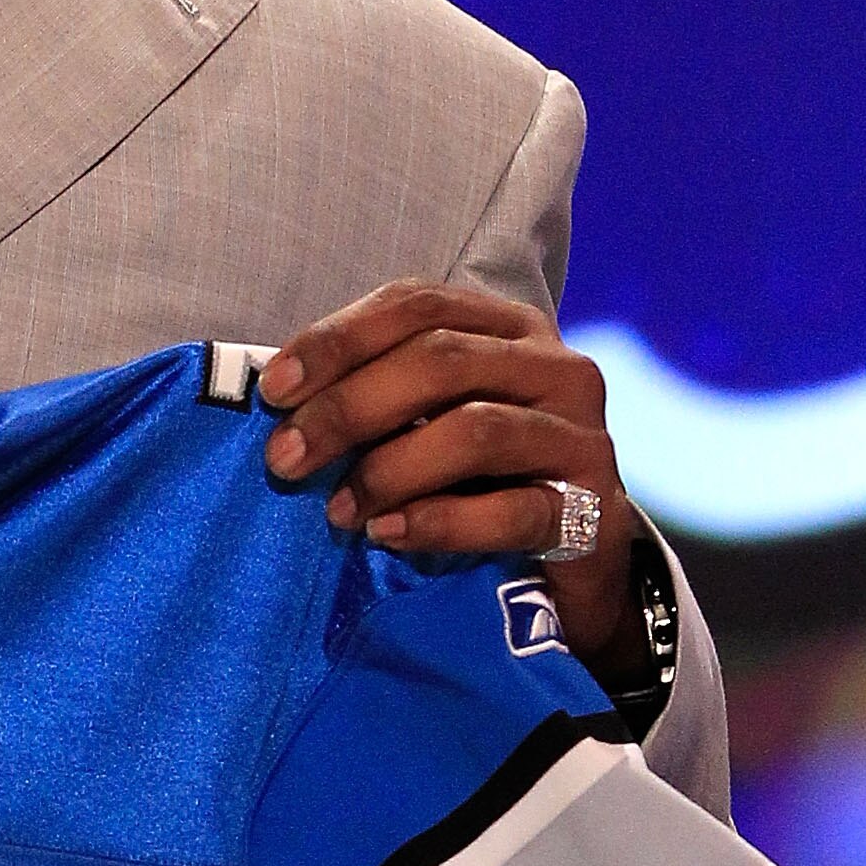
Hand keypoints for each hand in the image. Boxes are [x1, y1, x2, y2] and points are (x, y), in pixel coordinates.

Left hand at [258, 279, 638, 669]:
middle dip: (348, 407)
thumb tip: (279, 398)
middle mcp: (557, 367)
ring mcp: (582, 437)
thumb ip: (378, 395)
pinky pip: (510, 511)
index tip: (273, 389)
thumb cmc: (485, 480)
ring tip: (338, 511)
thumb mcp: (433, 420)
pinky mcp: (592, 510)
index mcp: (512, 328)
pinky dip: (438, 523)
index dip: (338, 340)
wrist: (577, 561)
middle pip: (441, 360)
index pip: (418, 304)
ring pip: (475, 431)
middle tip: (286, 458)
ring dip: (388, 471)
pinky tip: (388, 534)